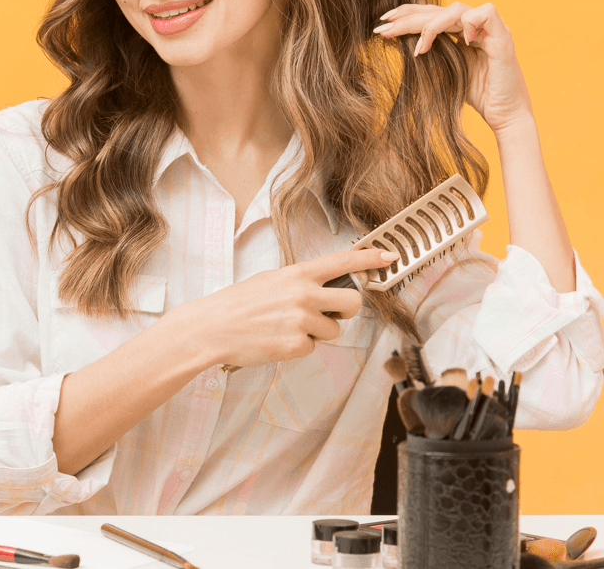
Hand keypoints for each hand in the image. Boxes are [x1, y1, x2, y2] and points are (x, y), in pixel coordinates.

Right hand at [170, 248, 397, 368]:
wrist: (213, 327)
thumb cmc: (240, 303)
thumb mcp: (271, 280)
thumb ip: (301, 282)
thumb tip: (326, 288)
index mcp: (298, 274)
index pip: (343, 261)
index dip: (369, 258)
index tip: (389, 256)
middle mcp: (305, 294)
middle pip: (352, 302)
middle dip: (346, 309)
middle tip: (330, 311)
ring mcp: (303, 321)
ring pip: (333, 330)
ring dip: (317, 332)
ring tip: (287, 327)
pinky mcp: (298, 345)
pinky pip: (313, 347)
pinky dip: (299, 347)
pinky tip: (277, 340)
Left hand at [373, 1, 534, 133]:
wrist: (505, 118)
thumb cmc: (478, 97)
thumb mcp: (445, 71)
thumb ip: (430, 53)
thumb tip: (397, 42)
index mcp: (463, 32)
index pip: (432, 14)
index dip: (407, 16)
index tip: (382, 26)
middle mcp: (477, 27)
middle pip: (439, 9)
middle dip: (408, 17)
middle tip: (383, 28)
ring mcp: (491, 30)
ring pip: (456, 9)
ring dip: (431, 25)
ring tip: (419, 49)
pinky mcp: (504, 39)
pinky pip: (485, 13)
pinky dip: (468, 23)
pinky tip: (460, 43)